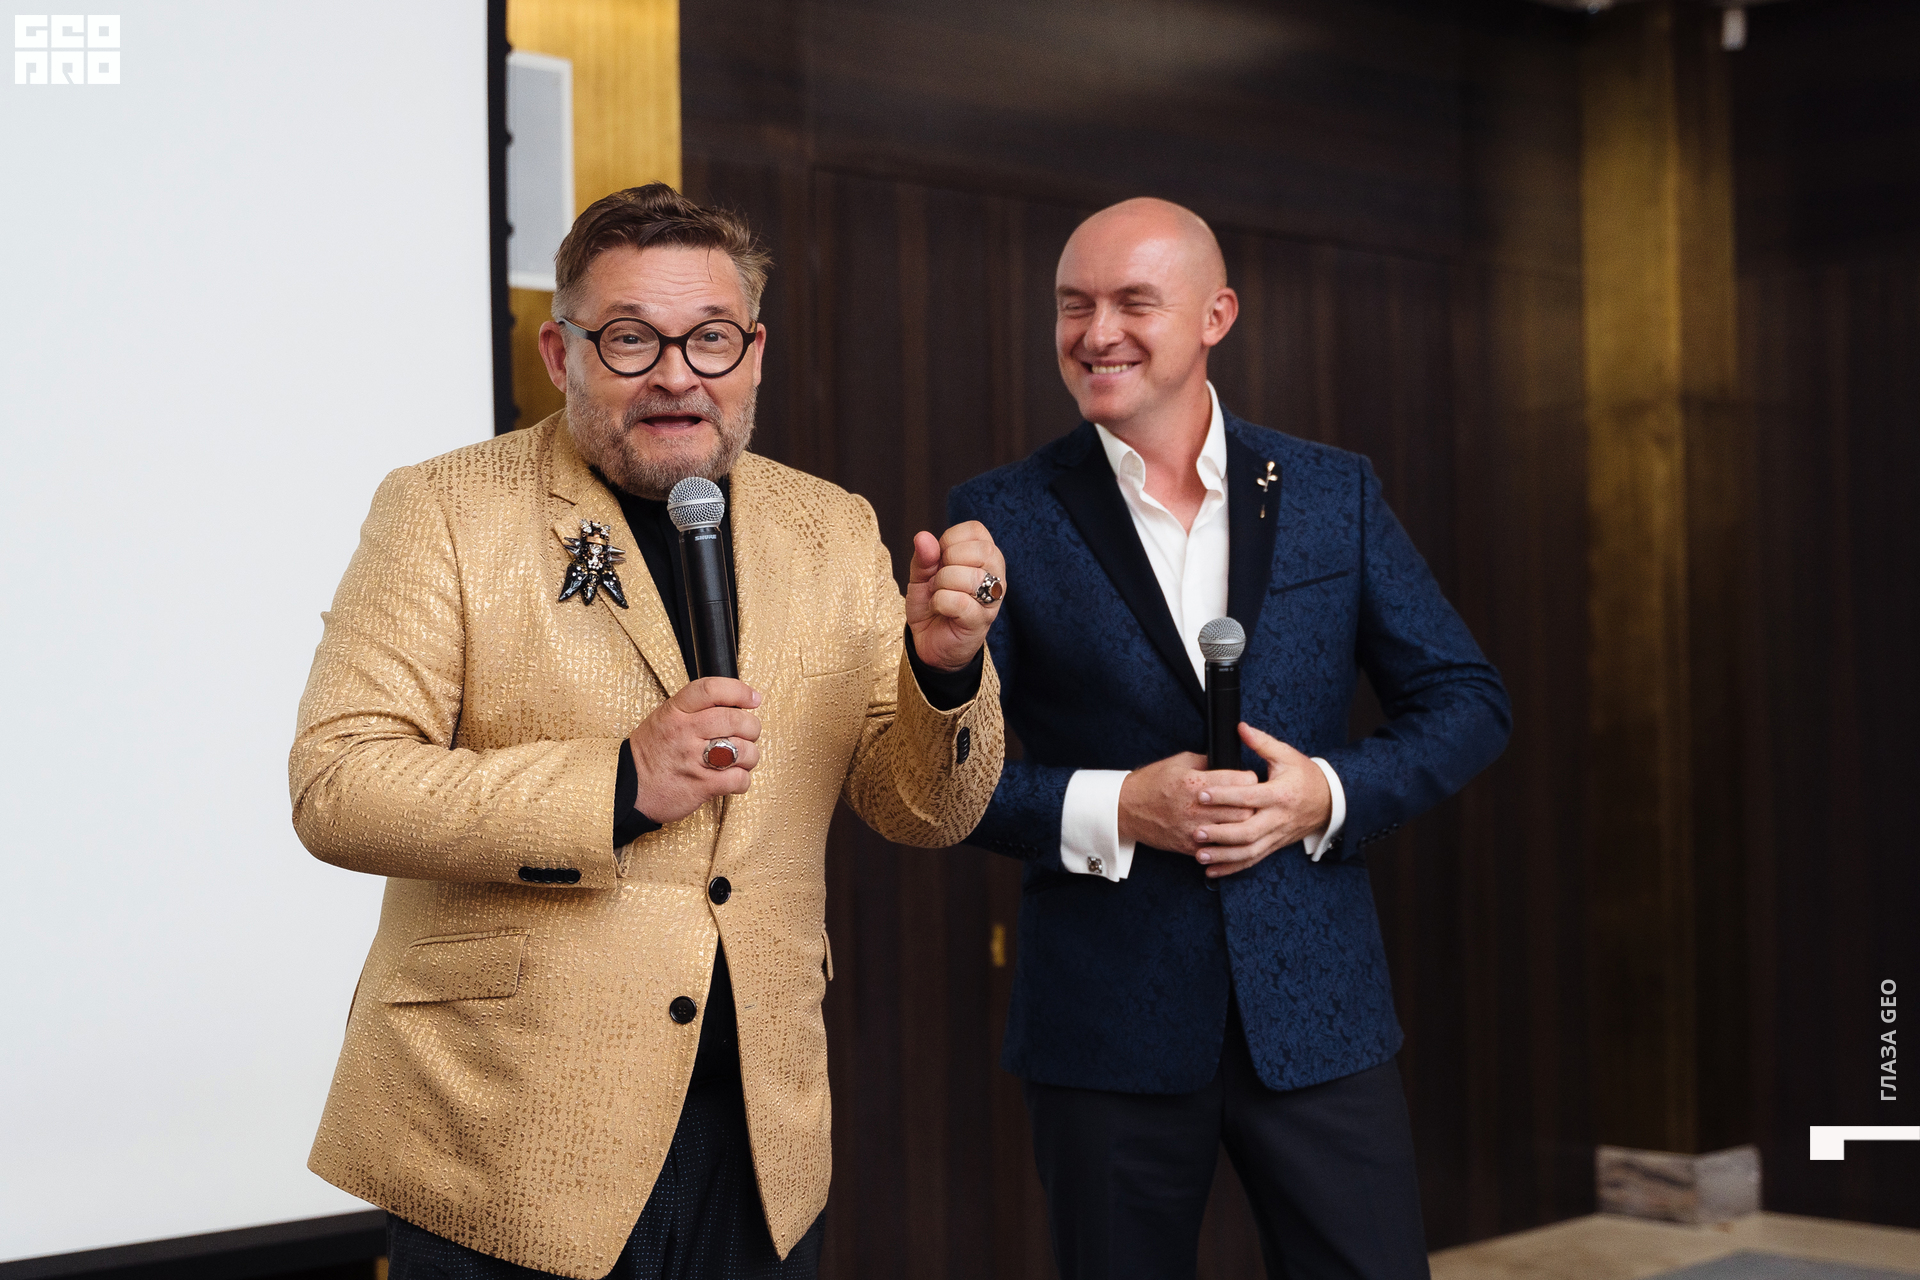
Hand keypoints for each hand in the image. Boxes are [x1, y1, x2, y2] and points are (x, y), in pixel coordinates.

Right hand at [626, 678, 763, 824]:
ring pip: (743, 750)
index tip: (753, 698)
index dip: (739, 690)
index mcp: (675, 711)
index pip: (712, 689)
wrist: (627, 790)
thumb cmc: (650, 754)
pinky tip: (732, 779)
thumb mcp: (664, 719)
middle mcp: (684, 732)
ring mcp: (693, 759)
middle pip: (735, 719)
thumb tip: (734, 704)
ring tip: (740, 759)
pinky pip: (738, 779)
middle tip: (749, 733)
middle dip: (751, 727)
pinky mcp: (701, 786)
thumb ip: (695, 709)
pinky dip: (742, 780)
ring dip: (750, 755)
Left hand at [905, 520, 1005, 671]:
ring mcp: (992, 599)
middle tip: (939, 578)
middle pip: (982, 550)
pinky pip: (960, 602)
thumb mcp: (921, 575)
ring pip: (972, 577)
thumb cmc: (932, 604)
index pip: (976, 530)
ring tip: (939, 594)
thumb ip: (924, 556)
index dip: (950, 540)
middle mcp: (995, 575)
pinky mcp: (981, 621)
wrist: (928, 642)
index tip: (940, 559)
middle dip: (949, 560)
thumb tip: (923, 537)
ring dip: (943, 584)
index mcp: (984, 556)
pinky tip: (941, 609)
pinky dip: (940, 603)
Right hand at [1117, 751, 1258, 857]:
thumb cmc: (1152, 782)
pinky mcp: (1189, 846)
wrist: (1126, 809)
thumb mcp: (1179, 762)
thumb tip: (1229, 762)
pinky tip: (1227, 832)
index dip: (1249, 779)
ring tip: (1241, 817)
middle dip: (1251, 803)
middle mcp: (1196, 807)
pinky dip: (1226, 840)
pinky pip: (1219, 847)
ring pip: (1236, 831)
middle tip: (1250, 800)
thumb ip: (1206, 762)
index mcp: (1195, 782)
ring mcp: (1193, 829)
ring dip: (1241, 823)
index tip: (1248, 779)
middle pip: (1244, 809)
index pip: (1241, 782)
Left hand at [1188, 724, 1332, 877]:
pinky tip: (1212, 871)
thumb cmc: (1305, 776)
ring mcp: (1276, 835)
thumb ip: (1261, 743)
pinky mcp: (1274, 846)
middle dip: (1221, 834)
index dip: (1225, 796)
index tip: (1201, 794)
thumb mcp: (1286, 755)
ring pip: (1250, 851)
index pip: (1249, 797)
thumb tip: (1240, 728)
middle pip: (1249, 831)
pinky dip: (1232, 868)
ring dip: (1224, 856)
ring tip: (1200, 855)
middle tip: (1196, 831)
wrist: (1330, 801)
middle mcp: (1278, 818)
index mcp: (1280, 794)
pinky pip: (1252, 860)